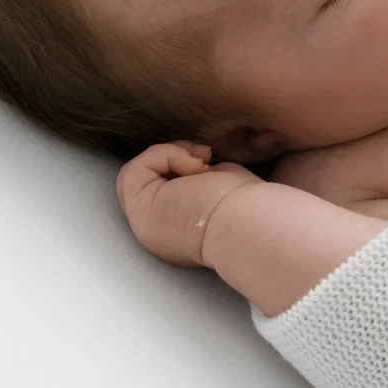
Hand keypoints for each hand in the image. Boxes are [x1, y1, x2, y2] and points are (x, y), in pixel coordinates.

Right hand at [115, 141, 262, 268]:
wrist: (251, 224)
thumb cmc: (248, 207)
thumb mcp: (219, 184)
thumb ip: (199, 176)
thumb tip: (194, 162)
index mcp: (178, 230)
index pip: (159, 189)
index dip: (178, 167)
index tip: (208, 162)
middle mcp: (157, 232)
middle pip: (142, 182)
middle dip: (169, 157)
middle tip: (204, 157)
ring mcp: (145, 224)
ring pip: (135, 174)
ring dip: (168, 155)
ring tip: (201, 162)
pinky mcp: (141, 211)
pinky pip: (136, 170)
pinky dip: (165, 156)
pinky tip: (195, 167)